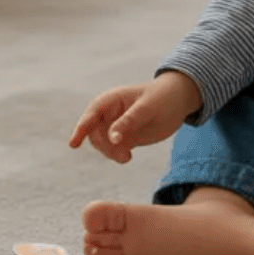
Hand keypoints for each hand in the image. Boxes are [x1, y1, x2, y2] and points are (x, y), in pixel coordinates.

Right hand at [69, 71, 200, 163]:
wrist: (179, 100)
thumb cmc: (163, 97)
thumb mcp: (148, 108)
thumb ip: (129, 121)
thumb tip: (112, 138)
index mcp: (112, 100)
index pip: (91, 115)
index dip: (80, 129)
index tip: (73, 145)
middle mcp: (110, 113)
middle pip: (94, 134)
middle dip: (103, 146)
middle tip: (122, 155)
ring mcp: (117, 126)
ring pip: (102, 144)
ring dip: (110, 153)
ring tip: (127, 157)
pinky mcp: (126, 137)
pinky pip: (113, 150)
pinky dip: (117, 156)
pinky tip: (129, 157)